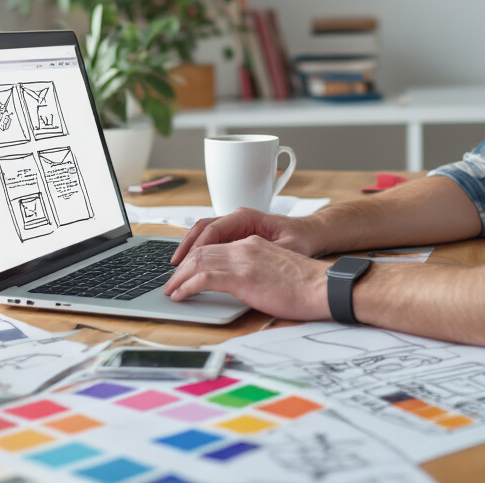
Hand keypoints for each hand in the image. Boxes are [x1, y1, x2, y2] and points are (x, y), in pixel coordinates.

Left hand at [163, 235, 330, 320]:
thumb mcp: (275, 269)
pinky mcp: (242, 277)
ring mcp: (242, 260)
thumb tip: (241, 285)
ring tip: (171, 291)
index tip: (184, 271)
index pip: (214, 246)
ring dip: (179, 278)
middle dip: (181, 268)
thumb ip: (255, 270)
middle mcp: (245, 247)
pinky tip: (181, 296)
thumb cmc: (306, 285)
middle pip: (202, 251)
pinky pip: (204, 278)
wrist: (322, 287)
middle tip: (171, 282)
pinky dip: (187, 286)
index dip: (194, 258)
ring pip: (198, 262)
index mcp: (253, 243)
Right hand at [171, 208, 318, 264]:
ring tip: (177, 267)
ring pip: (204, 234)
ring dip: (189, 249)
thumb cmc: (300, 239)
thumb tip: (250, 258)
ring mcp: (235, 226)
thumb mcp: (287, 247)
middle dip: (186, 248)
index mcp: (246, 217)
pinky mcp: (235, 235)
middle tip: (174, 267)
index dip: (197, 247)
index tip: (186, 262)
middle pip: (203, 230)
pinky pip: (211, 241)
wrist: (310, 235)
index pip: (213, 230)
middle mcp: (237, 218)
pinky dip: (199, 251)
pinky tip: (191, 265)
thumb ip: (268, 251)